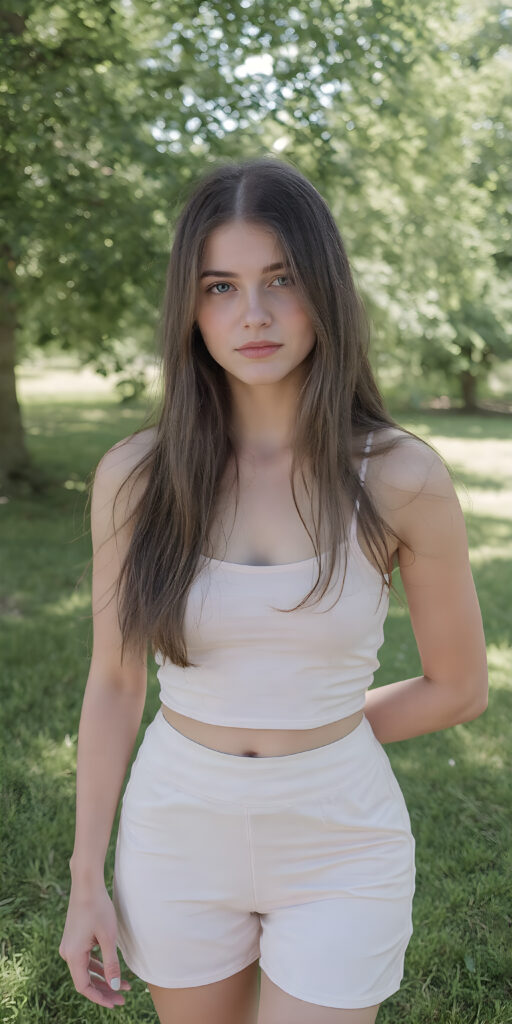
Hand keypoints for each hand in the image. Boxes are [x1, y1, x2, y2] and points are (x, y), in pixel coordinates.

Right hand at [59, 884, 131, 1008]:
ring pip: (86, 969)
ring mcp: (70, 945)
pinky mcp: (74, 939)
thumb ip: (111, 964)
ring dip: (103, 977)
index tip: (116, 1003)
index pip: (84, 986)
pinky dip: (98, 965)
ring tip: (124, 984)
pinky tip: (112, 968)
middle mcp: (67, 953)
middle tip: (123, 997)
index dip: (100, 997)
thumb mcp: (109, 937)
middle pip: (85, 980)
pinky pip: (86, 958)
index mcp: (73, 955)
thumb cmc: (98, 908)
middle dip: (105, 989)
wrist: (87, 884)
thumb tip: (114, 987)